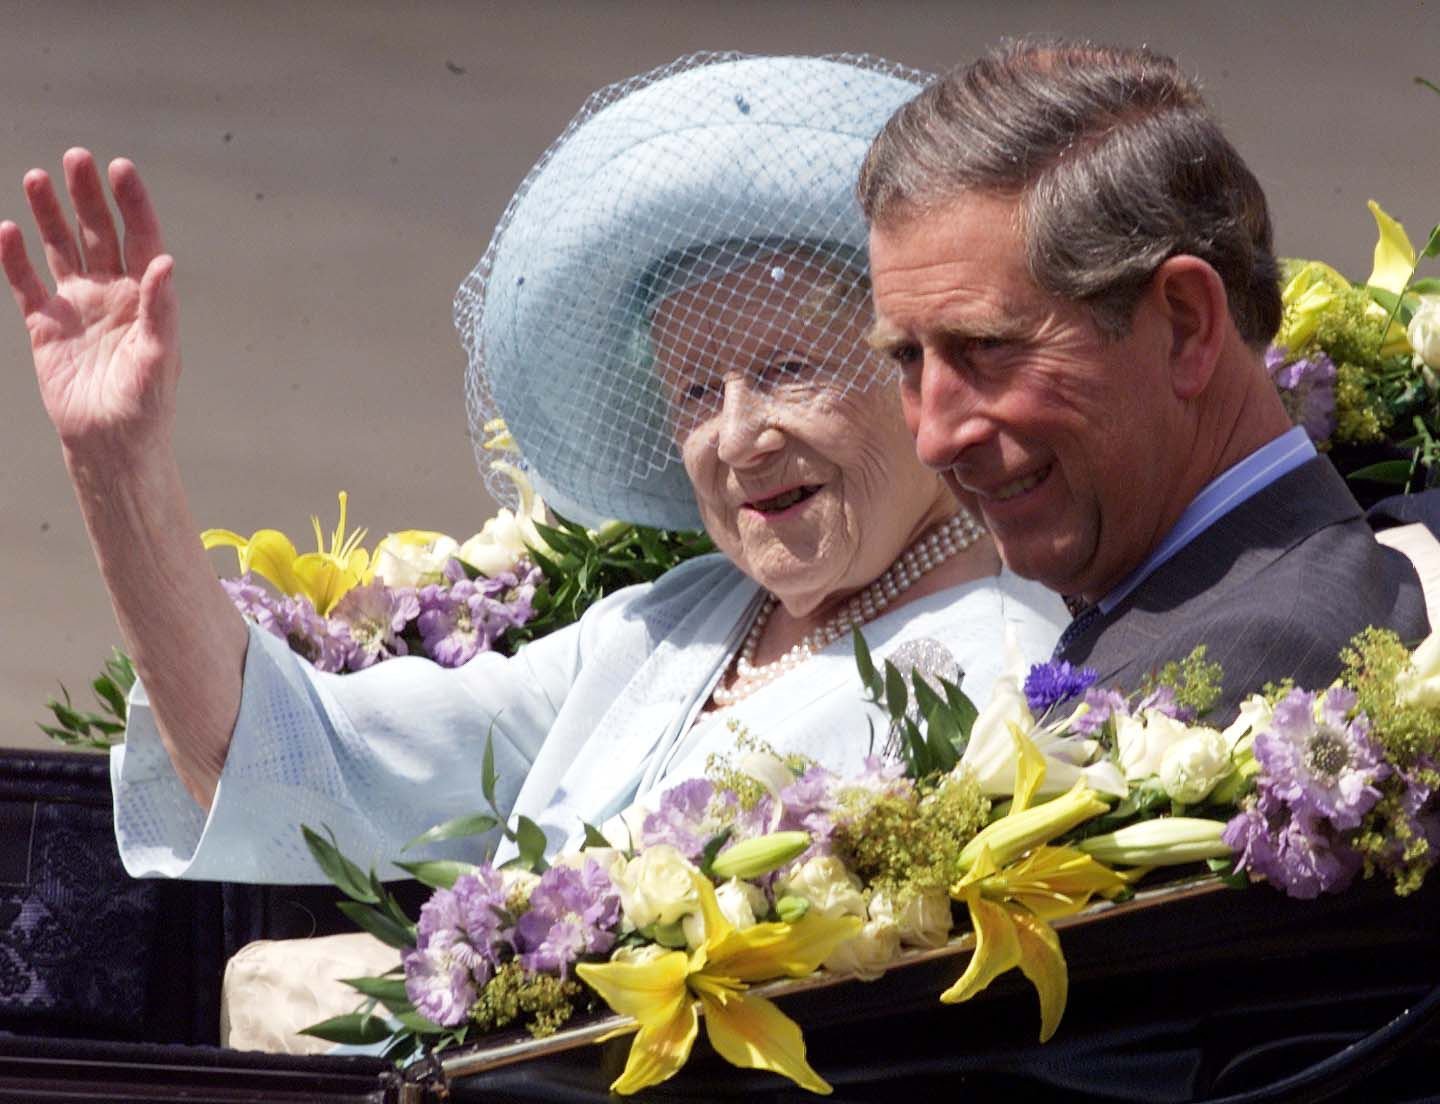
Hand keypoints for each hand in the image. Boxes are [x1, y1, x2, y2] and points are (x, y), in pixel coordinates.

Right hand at [1, 148, 178, 458]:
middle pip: (100, 233)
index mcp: (148, 297)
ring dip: (50, 215)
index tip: (121, 169)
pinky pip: (26, 283)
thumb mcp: (158, 356)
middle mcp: (114, 293)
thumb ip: (162, 310)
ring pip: (62, 248)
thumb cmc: (146, 406)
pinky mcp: (46, 324)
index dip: (133, 204)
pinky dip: (14, 258)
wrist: (110, 444)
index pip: (142, 239)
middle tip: (76, 158)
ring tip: (37, 176)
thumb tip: (166, 263)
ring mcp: (79, 305)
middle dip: (88, 197)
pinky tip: (7, 229)